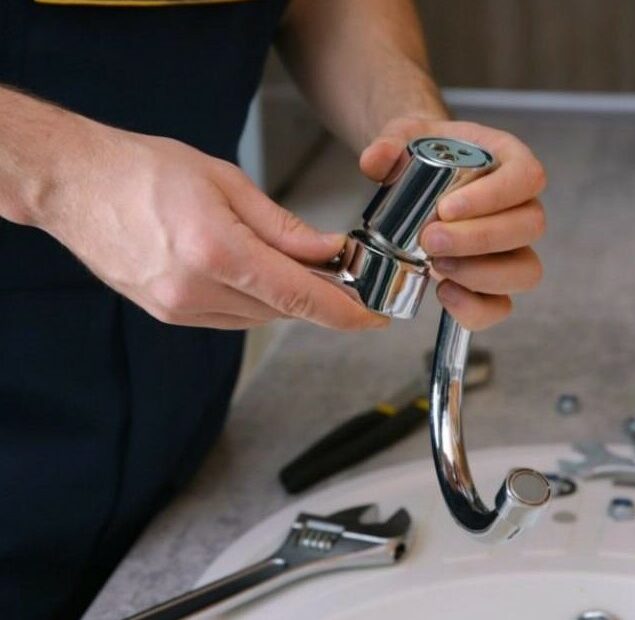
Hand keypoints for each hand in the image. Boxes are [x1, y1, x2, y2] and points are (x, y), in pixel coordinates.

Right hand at [29, 120, 386, 330]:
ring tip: (305, 270)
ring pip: (258, 317)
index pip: (298, 296)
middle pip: (282, 308)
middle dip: (320, 296)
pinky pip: (230, 317)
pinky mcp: (168, 313)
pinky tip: (262, 276)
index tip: (374, 316)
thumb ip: (282, 226)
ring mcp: (178, 308)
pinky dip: (256, 301)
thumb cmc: (145, 170)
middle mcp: (195, 290)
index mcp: (215, 252)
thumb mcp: (227, 182)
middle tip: (347, 276)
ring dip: (288, 299)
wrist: (76, 184)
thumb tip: (328, 251)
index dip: (343, 311)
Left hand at [360, 118, 545, 329]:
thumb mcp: (405, 136)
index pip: (527, 177)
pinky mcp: (496, 282)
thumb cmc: (427, 155)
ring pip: (525, 270)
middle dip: (478, 239)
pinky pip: (502, 305)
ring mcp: (514, 248)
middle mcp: (523, 206)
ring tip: (435, 265)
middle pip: (529, 227)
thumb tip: (375, 161)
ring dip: (480, 274)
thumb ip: (389, 143)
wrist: (421, 179)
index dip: (493, 197)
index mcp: (512, 161)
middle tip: (429, 240)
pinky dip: (475, 307)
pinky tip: (443, 293)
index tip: (446, 208)